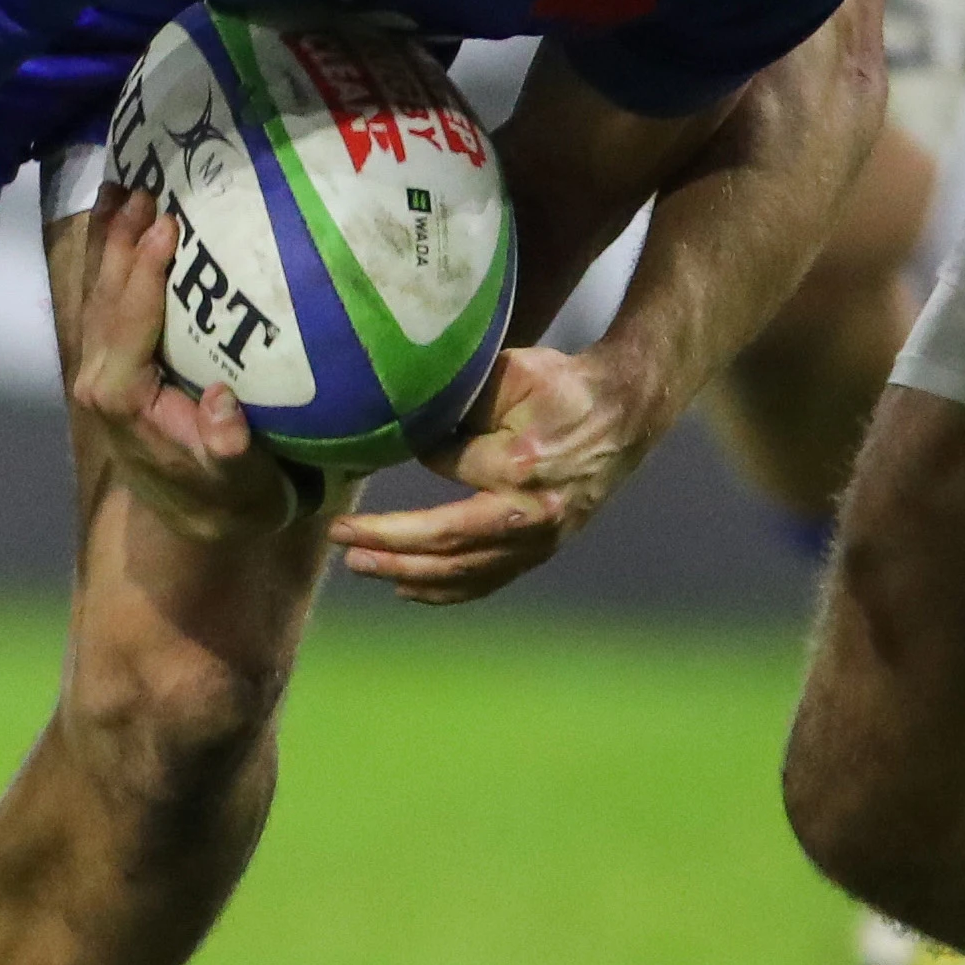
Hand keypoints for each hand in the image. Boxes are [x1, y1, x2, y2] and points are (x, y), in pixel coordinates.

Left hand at [69, 193, 306, 541]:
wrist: (203, 519)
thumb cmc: (234, 497)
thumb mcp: (243, 486)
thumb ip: (229, 453)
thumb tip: (224, 411)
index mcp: (125, 404)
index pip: (127, 328)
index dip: (143, 277)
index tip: (166, 229)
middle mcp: (100, 384)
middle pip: (103, 300)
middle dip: (121, 242)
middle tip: (146, 187)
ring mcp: (100, 371)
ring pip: (97, 295)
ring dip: (109, 240)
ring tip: (124, 185)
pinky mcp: (110, 363)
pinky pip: (104, 300)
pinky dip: (110, 257)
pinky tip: (118, 218)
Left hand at [329, 341, 665, 604]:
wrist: (624, 415)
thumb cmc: (563, 387)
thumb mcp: (512, 373)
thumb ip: (459, 400)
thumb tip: (405, 429)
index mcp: (518, 465)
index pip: (446, 465)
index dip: (416, 450)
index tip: (384, 438)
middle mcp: (529, 514)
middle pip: (444, 540)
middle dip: (385, 541)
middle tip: (340, 536)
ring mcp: (540, 540)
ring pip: (462, 571)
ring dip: (405, 572)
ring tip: (359, 564)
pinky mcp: (545, 551)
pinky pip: (487, 581)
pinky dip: (444, 591)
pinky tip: (407, 588)